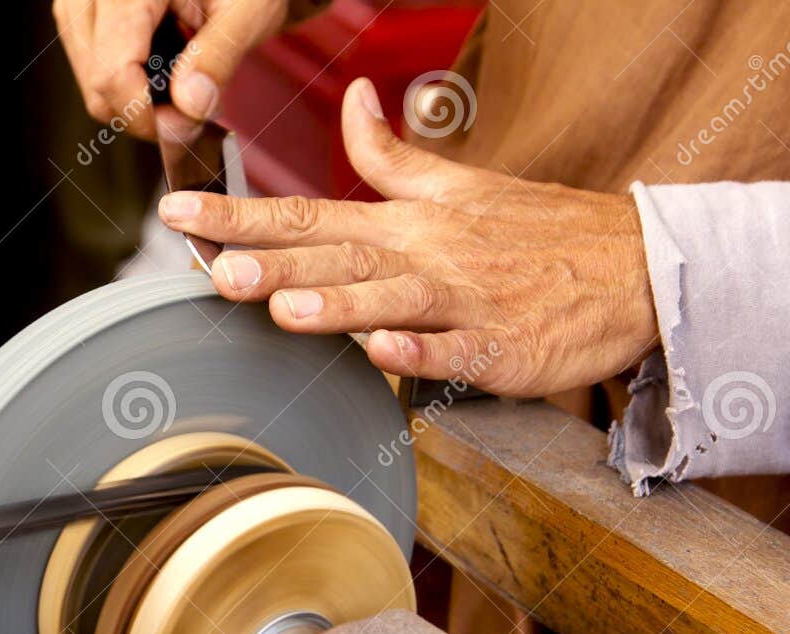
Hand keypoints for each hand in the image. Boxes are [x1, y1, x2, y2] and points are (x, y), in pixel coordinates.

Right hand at [54, 0, 288, 139]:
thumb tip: (189, 107)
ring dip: (139, 100)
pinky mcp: (81, 22)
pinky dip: (130, 86)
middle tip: (195, 99)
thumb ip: (218, 56)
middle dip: (147, 112)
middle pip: (99, 89)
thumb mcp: (246, 11)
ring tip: (182, 75)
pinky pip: (94, 78)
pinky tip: (162, 64)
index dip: (148, 116)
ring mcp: (78, 10)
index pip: (112, 74)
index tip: (188, 124)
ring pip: (94, 91)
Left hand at [157, 78, 659, 395]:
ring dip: (337, 303)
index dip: (240, 216)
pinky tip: (384, 351)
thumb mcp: (461, 184)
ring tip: (281, 307)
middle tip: (213, 265)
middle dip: (271, 261)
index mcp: (405, 224)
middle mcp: (425, 257)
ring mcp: (464, 302)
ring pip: (390, 300)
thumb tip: (355, 101)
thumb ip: (393, 156)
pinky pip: (456, 351)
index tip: (177, 217)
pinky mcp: (501, 347)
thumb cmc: (540, 233)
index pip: (308, 214)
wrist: (638, 267)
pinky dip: (422, 351)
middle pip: (336, 258)